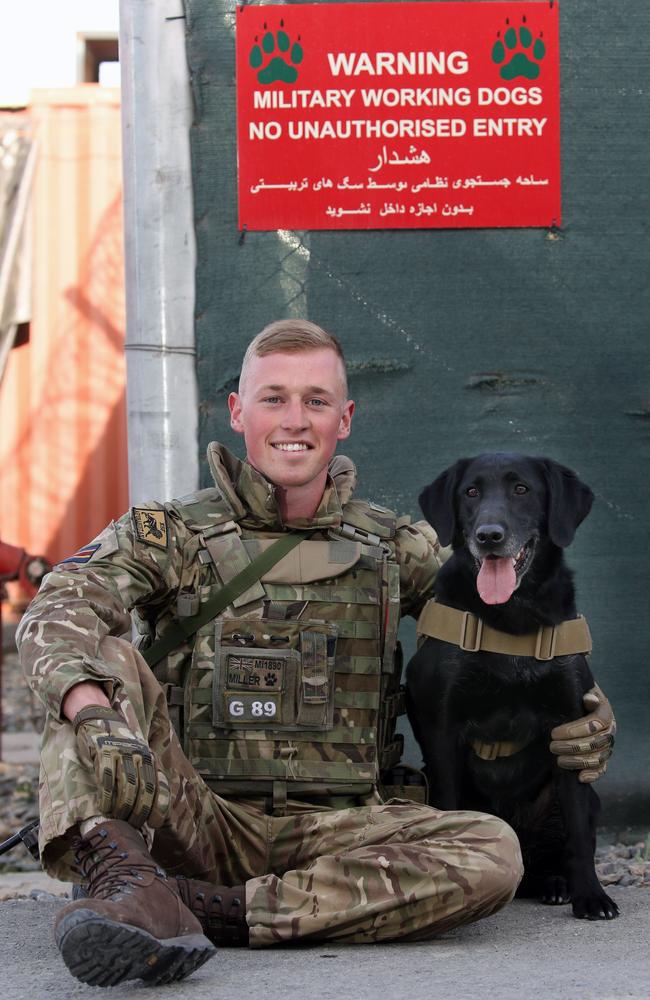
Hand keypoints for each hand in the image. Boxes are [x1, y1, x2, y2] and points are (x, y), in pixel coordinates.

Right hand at [74, 705, 168, 827]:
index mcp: (150, 758)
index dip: (158, 806)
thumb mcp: (138, 757)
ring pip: (127, 784)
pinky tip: (104, 807)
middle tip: (132, 825)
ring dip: (123, 806)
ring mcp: (122, 752)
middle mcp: (139, 755)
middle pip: (144, 788)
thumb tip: (147, 810)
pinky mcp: (103, 751)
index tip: (154, 824)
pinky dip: (107, 795)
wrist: (100, 719)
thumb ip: (144, 776)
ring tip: (118, 819)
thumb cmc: (121, 746)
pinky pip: (107, 777)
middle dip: (140, 811)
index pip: (159, 785)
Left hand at [550, 684, 615, 782]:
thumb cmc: (575, 697)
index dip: (574, 730)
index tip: (554, 733)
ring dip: (577, 761)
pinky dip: (592, 774)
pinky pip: (602, 769)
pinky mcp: (603, 758)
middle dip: (572, 747)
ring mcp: (607, 745)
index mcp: (604, 712)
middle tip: (552, 747)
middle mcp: (609, 730)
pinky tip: (579, 777)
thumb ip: (582, 693)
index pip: (595, 723)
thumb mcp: (577, 690)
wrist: (579, 705)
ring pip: (597, 757)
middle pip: (595, 743)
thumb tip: (589, 699)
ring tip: (559, 760)